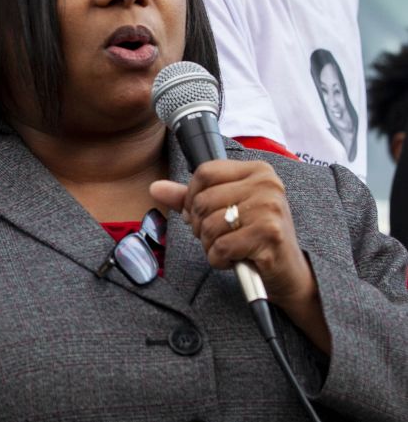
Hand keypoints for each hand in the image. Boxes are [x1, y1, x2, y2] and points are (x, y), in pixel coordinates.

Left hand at [149, 160, 329, 351]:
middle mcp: (267, 184)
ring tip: (228, 248)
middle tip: (218, 236)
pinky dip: (219, 259)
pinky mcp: (269, 234)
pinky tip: (234, 260)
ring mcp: (270, 208)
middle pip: (202, 199)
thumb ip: (189, 197)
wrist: (288, 272)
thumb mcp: (223, 209)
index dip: (192, 197)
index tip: (202, 213)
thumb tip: (155, 187)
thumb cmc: (254, 237)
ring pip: (208, 224)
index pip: (204, 172)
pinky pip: (220, 247)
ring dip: (209, 245)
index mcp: (257, 171)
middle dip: (199, 225)